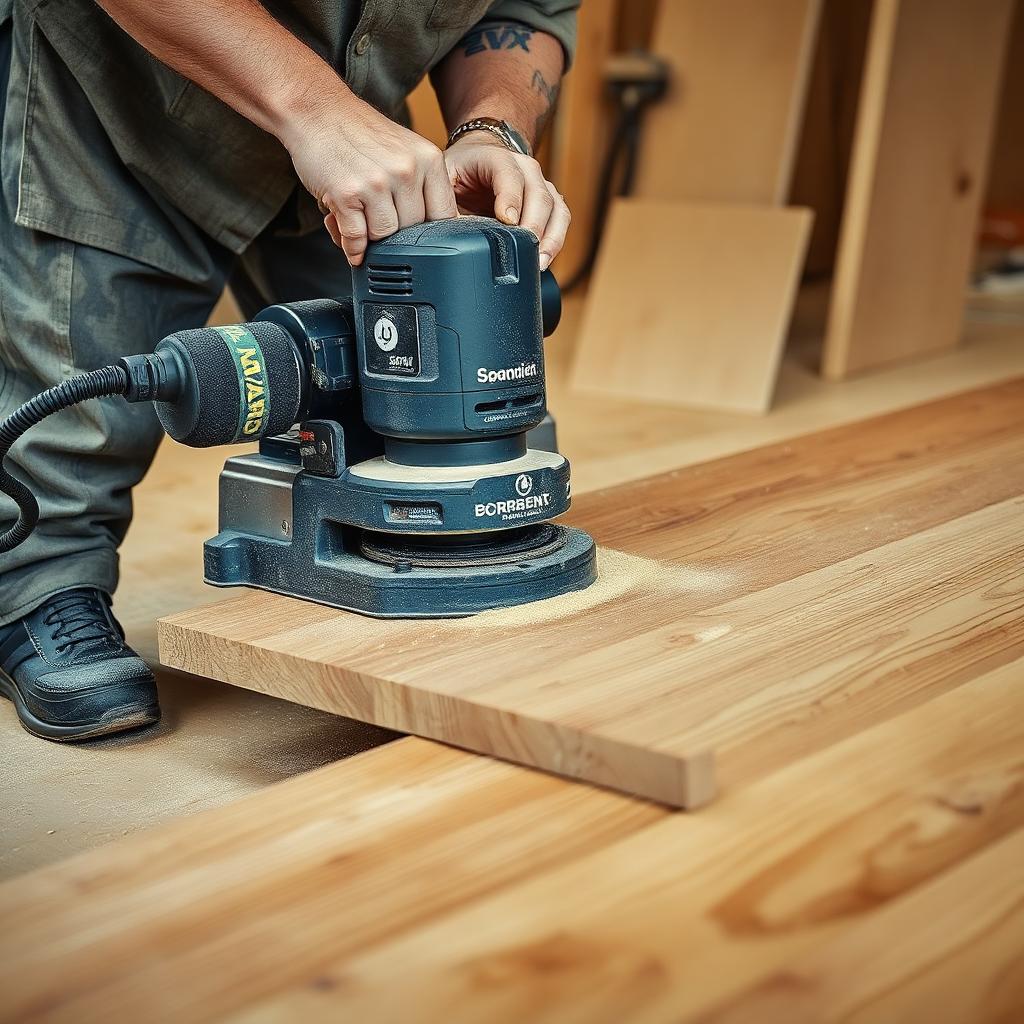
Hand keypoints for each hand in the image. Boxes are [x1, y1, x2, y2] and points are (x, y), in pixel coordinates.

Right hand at [284, 93, 457, 265]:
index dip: (430, 233)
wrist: (316, 108)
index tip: (417, 237)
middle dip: (396, 234)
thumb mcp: (406, 151)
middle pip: (413, 231)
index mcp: (429, 159)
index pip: (445, 216)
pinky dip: (351, 246)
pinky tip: (347, 238)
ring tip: (360, 221)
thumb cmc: (360, 135)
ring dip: (370, 238)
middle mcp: (407, 170)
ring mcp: (377, 182)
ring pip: (384, 237)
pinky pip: (355, 238)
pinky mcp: (346, 193)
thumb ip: (423, 188)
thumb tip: (432, 238)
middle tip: (378, 221)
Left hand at [444, 134, 569, 270]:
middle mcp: (525, 167)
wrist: (479, 158)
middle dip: (533, 225)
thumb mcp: (445, 179)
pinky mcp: (550, 201)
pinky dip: (556, 240)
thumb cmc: (461, 171)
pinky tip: (545, 259)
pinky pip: (561, 219)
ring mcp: (541, 183)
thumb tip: (447, 234)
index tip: (507, 221)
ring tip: (539, 262)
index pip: (509, 175)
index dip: (510, 198)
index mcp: (495, 157)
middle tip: (525, 250)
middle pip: (538, 195)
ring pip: (555, 208)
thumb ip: (447, 202)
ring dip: (551, 237)